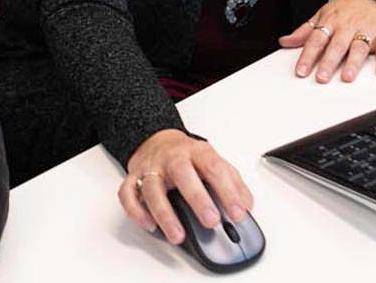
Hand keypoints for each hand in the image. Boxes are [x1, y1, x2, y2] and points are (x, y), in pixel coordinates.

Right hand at [118, 129, 252, 244]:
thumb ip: (232, 181)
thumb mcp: (213, 161)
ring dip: (165, 214)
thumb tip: (246, 203)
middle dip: (198, 199)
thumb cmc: (187, 156)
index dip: (228, 191)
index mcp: (197, 151)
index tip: (238, 212)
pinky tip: (150, 225)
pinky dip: (137, 211)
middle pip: (183, 174)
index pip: (215, 168)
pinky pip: (128, 193)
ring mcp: (151, 167)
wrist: (158, 140)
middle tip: (211, 221)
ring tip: (178, 235)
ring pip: (153, 187)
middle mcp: (173, 157)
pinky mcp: (133, 178)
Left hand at [278, 0, 375, 83]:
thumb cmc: (349, 7)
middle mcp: (348, 26)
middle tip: (321, 78)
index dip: (308, 55)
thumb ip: (305, 30)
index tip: (301, 71)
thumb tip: (285, 41)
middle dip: (328, 62)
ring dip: (353, 63)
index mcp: (332, 21)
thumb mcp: (324, 13)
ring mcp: (367, 29)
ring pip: (359, 47)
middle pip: (337, 45)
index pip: (317, 39)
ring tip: (347, 77)